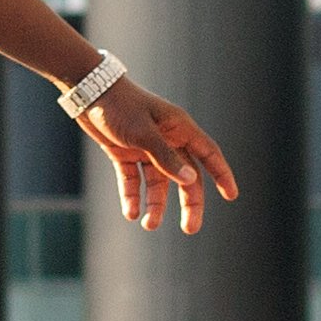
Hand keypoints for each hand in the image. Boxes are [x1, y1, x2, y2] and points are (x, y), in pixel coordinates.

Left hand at [78, 78, 241, 233]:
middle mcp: (166, 140)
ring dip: (155, 205)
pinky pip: (133, 180)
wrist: (88, 91)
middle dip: (189, 203)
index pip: (208, 153)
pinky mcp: (125, 153)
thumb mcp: (143, 133)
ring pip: (158, 183)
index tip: (232, 195)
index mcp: (179, 128)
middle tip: (190, 229)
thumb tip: (191, 181)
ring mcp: (145, 148)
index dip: (222, 174)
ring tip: (148, 224)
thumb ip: (166, 157)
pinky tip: (130, 213)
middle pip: (185, 177)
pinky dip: (132, 196)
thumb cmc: (120, 106)